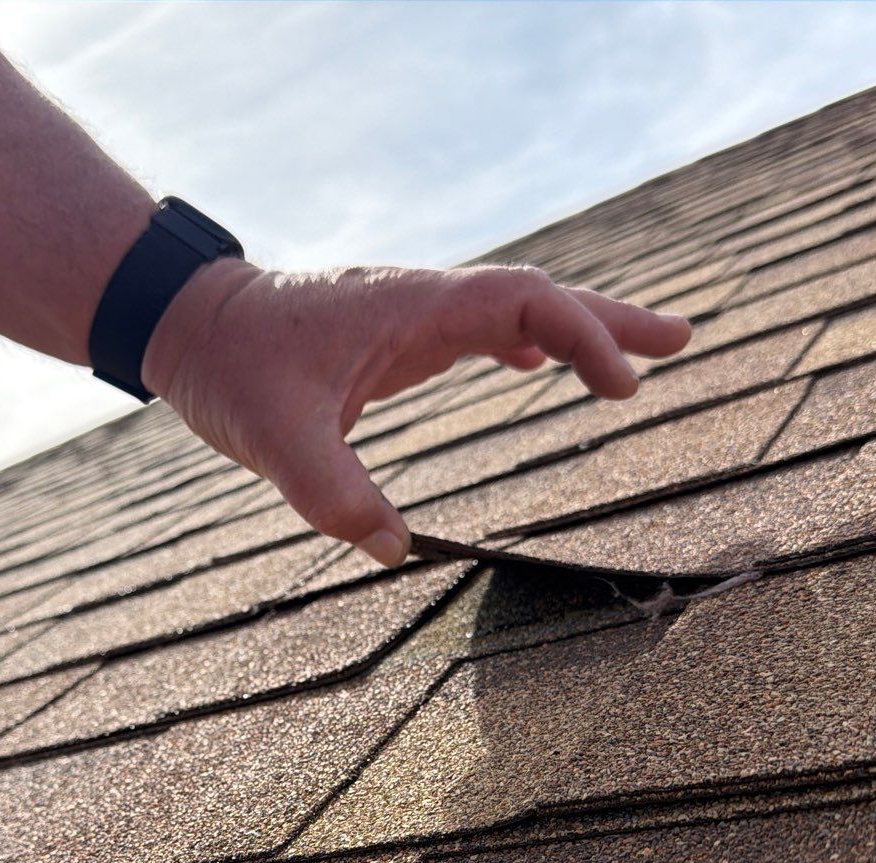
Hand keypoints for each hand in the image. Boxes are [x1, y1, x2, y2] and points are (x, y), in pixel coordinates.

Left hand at [140, 260, 691, 567]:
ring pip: (518, 312)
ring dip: (580, 331)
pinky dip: (525, 343)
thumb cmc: (231, 367)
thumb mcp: (273, 439)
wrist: (189, 323)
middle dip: (614, 322)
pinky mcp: (397, 335)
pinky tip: (534, 367)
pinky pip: (480, 329)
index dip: (581, 338)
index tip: (621, 388)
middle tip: (686, 341)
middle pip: (542, 298)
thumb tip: (395, 551)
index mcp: (412, 311)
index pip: (524, 304)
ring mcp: (415, 316)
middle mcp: (426, 303)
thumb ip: (332, 495)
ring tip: (646, 357)